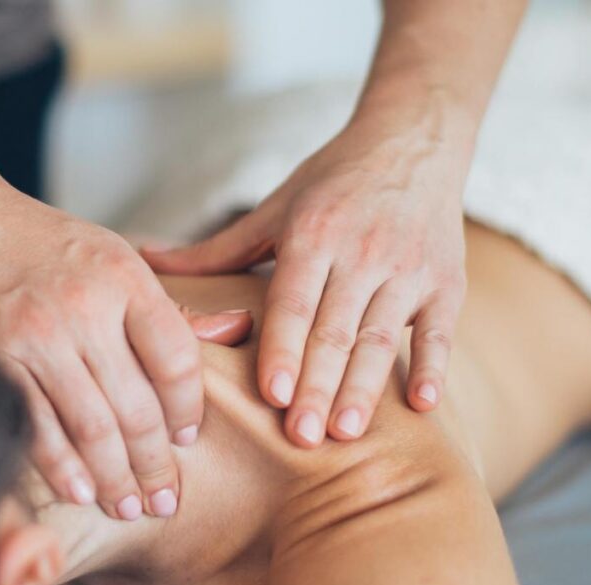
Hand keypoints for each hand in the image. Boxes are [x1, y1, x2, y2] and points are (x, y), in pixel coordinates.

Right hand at [0, 186, 246, 519]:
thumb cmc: (44, 244)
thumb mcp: (114, 255)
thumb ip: (163, 306)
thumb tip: (234, 331)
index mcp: (123, 278)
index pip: (177, 359)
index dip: (188, 411)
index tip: (187, 441)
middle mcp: (83, 307)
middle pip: (136, 405)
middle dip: (155, 464)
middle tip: (167, 501)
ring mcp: (35, 335)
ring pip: (91, 427)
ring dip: (115, 478)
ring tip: (130, 507)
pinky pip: (37, 427)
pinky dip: (62, 468)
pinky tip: (81, 493)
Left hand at [141, 115, 466, 447]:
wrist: (413, 140)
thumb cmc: (330, 182)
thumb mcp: (272, 210)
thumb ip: (213, 249)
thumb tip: (142, 259)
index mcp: (312, 235)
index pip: (293, 303)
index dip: (283, 349)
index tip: (271, 395)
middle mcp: (361, 252)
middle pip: (335, 330)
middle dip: (317, 386)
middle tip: (301, 437)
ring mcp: (408, 268)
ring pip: (383, 338)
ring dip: (366, 387)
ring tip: (347, 432)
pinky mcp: (447, 281)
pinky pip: (441, 330)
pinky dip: (434, 366)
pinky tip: (423, 405)